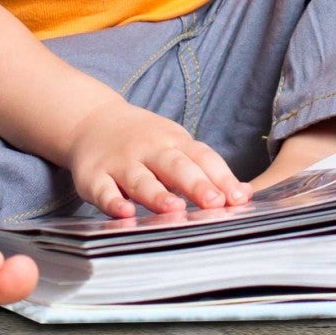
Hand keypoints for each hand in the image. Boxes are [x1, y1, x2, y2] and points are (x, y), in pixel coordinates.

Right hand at [65, 101, 252, 218]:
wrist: (91, 121)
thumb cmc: (145, 141)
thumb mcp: (176, 146)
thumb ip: (207, 170)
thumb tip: (244, 194)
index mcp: (174, 142)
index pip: (202, 157)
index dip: (221, 177)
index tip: (239, 198)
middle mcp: (149, 150)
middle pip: (175, 166)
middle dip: (196, 184)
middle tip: (215, 203)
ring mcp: (121, 163)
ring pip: (141, 180)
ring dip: (157, 194)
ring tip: (175, 209)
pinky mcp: (94, 177)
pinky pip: (104, 191)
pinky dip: (113, 202)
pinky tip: (125, 213)